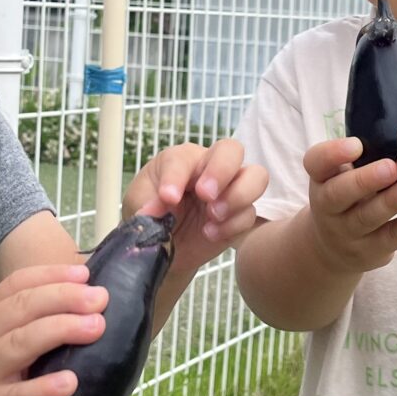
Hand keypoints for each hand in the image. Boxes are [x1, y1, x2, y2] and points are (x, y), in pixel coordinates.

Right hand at [0, 263, 106, 395]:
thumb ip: (10, 330)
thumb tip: (68, 318)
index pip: (15, 287)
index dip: (50, 276)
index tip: (84, 273)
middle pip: (22, 308)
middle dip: (64, 298)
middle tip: (101, 297)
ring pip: (20, 344)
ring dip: (60, 330)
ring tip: (95, 327)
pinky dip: (44, 388)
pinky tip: (70, 383)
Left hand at [125, 139, 268, 278]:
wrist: (161, 245)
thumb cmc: (150, 212)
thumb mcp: (139, 203)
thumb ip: (148, 203)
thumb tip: (160, 209)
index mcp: (182, 159)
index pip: (185, 157)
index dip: (177, 176)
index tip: (168, 198)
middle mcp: (210, 168)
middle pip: (233, 150)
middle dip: (222, 171)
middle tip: (205, 195)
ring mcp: (230, 190)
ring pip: (256, 176)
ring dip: (238, 195)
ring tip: (213, 214)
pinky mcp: (239, 215)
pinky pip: (250, 214)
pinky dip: (233, 225)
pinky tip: (210, 234)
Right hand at [300, 136, 396, 275]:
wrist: (332, 248)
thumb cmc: (348, 194)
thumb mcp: (340, 173)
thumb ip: (363, 152)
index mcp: (321, 178)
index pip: (315, 163)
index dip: (332, 153)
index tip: (356, 144)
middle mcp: (327, 206)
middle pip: (338, 194)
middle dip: (364, 180)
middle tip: (391, 167)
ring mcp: (346, 232)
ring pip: (366, 218)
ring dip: (391, 202)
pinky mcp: (370, 251)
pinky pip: (392, 237)